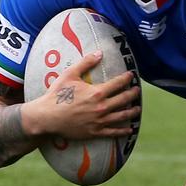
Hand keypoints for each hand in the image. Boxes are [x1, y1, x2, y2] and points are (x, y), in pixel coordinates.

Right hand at [21, 51, 140, 139]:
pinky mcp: (95, 132)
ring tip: (137, 108)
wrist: (47, 117)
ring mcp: (99, 121)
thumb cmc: (57, 95)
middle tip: (137, 90)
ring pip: (122, 116)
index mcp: (97, 92)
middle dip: (132, 93)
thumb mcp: (70, 75)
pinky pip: (113, 132)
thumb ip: (86, 62)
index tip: (131, 75)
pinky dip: (123, 131)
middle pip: (124, 99)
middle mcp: (101, 107)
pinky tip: (129, 129)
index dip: (126, 78)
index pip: (118, 83)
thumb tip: (99, 53)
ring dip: (132, 112)